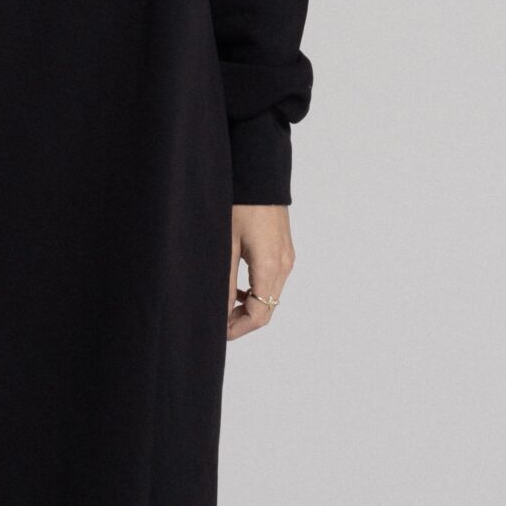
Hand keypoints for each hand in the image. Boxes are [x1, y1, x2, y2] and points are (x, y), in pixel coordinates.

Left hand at [227, 204, 292, 341]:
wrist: (259, 175)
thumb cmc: (240, 204)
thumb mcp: (226, 245)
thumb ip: (226, 282)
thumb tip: (221, 311)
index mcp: (270, 266)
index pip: (260, 314)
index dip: (238, 328)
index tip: (218, 330)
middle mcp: (284, 265)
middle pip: (268, 308)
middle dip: (243, 320)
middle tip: (218, 321)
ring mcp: (287, 257)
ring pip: (271, 296)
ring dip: (250, 306)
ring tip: (224, 304)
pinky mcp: (285, 250)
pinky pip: (274, 280)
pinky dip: (257, 291)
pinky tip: (238, 286)